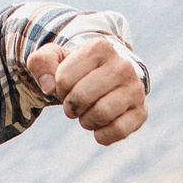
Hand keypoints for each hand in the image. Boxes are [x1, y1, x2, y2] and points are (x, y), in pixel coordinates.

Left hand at [26, 37, 146, 145]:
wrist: (106, 77)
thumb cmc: (76, 69)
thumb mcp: (55, 58)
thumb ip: (41, 63)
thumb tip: (48, 86)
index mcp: (100, 47)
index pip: (64, 79)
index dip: (59, 88)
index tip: (66, 85)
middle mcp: (123, 65)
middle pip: (81, 98)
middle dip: (70, 106)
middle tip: (75, 104)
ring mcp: (135, 89)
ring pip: (101, 114)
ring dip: (86, 121)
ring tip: (88, 113)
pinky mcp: (141, 112)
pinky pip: (118, 131)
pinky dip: (102, 135)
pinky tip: (101, 127)